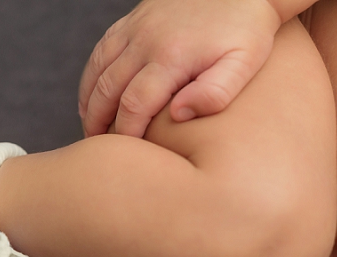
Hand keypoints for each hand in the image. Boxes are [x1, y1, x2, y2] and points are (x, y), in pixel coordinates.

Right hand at [78, 0, 281, 137]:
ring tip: (92, 129)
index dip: (126, 134)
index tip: (129, 154)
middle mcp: (145, 41)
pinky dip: (90, 79)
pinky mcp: (132, 21)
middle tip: (101, 149)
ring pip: (97, 72)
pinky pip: (100, 52)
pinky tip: (92, 99)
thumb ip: (215, 92)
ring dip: (89, 104)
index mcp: (171, 57)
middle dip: (98, 124)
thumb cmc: (247, 29)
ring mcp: (135, 29)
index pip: (134, 106)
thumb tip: (179, 115)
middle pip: (106, 91)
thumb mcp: (244, 62)